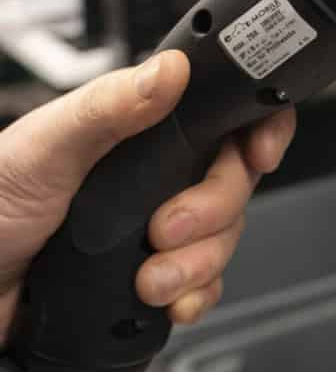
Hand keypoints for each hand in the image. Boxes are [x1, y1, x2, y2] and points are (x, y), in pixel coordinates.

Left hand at [0, 50, 295, 333]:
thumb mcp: (42, 149)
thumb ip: (108, 108)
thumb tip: (171, 70)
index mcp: (134, 130)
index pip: (219, 115)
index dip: (256, 130)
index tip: (257, 154)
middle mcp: (153, 176)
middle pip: (233, 183)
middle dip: (212, 214)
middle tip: (163, 229)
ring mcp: (155, 227)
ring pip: (224, 239)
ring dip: (198, 264)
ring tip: (148, 279)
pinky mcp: (152, 274)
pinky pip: (205, 284)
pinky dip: (195, 295)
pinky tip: (166, 302)